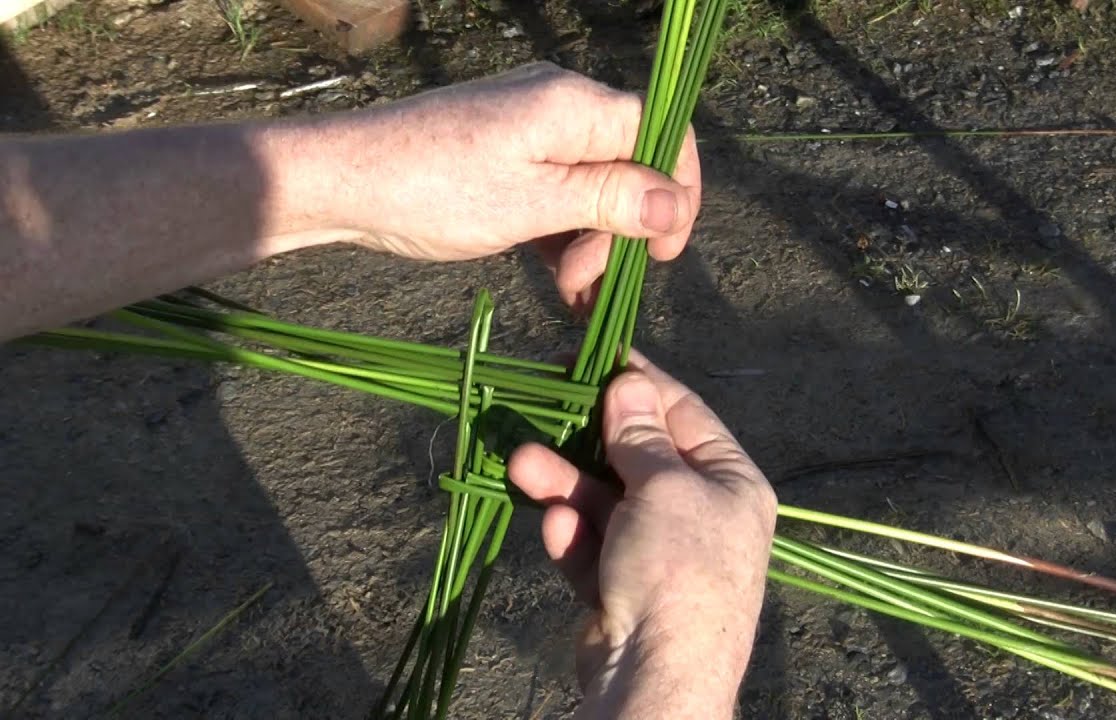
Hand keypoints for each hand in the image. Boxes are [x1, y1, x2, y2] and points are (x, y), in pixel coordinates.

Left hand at [302, 62, 700, 308]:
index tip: (666, 253)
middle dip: (621, 231)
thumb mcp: (533, 205)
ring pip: (593, 185)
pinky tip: (555, 277)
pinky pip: (557, 191)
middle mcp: (558, 104)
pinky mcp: (505, 153)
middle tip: (588, 287)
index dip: (678, 191)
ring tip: (566, 292)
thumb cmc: (433, 191)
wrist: (341, 182)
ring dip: (591, 242)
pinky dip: (563, 234)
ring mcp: (529, 128)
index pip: (662, 131)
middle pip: (629, 164)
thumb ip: (611, 200)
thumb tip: (674, 205)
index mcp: (573, 105)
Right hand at [509, 355, 776, 718]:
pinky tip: (555, 529)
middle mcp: (699, 516)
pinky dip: (572, 536)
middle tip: (545, 398)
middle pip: (635, 457)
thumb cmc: (678, 570)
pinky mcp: (621, 587)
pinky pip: (591, 546)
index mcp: (730, 484)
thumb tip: (629, 382)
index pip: (683, 415)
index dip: (640, 382)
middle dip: (586, 436)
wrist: (656, 678)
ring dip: (564, 482)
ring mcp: (659, 554)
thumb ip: (640, 435)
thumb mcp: (664, 488)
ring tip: (520, 463)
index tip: (597, 353)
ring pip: (604, 500)